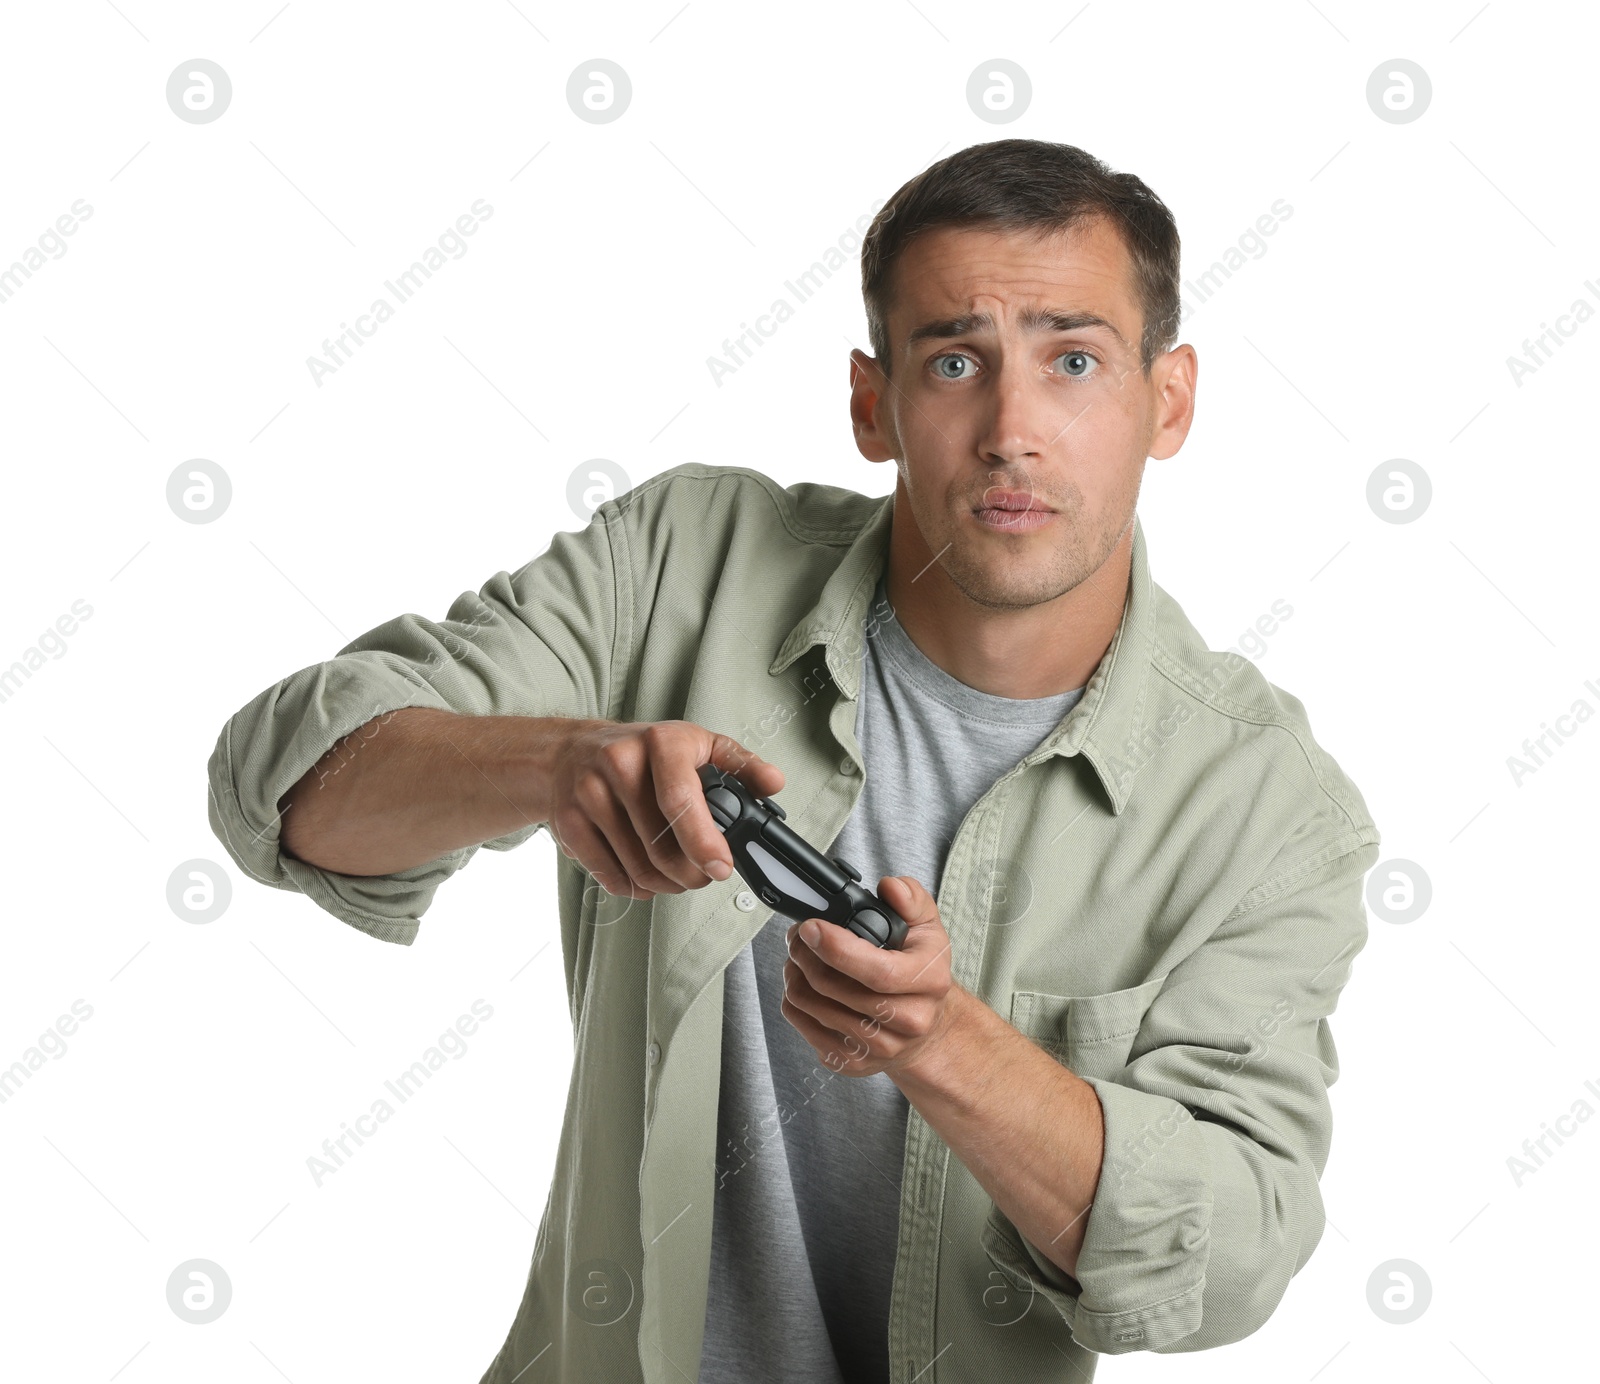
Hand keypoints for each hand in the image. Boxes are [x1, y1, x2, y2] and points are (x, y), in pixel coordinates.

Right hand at [547, 719, 783, 899]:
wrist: (569, 752)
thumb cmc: (643, 752)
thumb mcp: (696, 744)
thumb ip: (739, 765)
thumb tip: (773, 782)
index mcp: (660, 742)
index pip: (681, 799)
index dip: (703, 841)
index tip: (721, 867)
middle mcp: (619, 762)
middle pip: (661, 845)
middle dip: (690, 873)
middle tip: (703, 874)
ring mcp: (589, 793)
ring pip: (638, 867)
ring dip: (665, 884)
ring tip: (675, 875)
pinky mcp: (568, 823)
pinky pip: (610, 875)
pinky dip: (634, 887)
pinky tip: (643, 875)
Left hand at [780, 874, 955, 1079]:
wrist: (928, 1026)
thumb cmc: (921, 971)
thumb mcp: (926, 927)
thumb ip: (910, 899)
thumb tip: (890, 888)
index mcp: (929, 981)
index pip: (877, 972)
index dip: (836, 948)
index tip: (812, 927)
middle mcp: (909, 1020)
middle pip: (836, 989)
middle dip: (806, 955)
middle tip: (799, 935)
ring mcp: (881, 1047)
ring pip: (814, 1008)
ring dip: (795, 975)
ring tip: (799, 956)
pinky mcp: (855, 1063)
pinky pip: (806, 1029)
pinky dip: (795, 1003)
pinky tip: (804, 984)